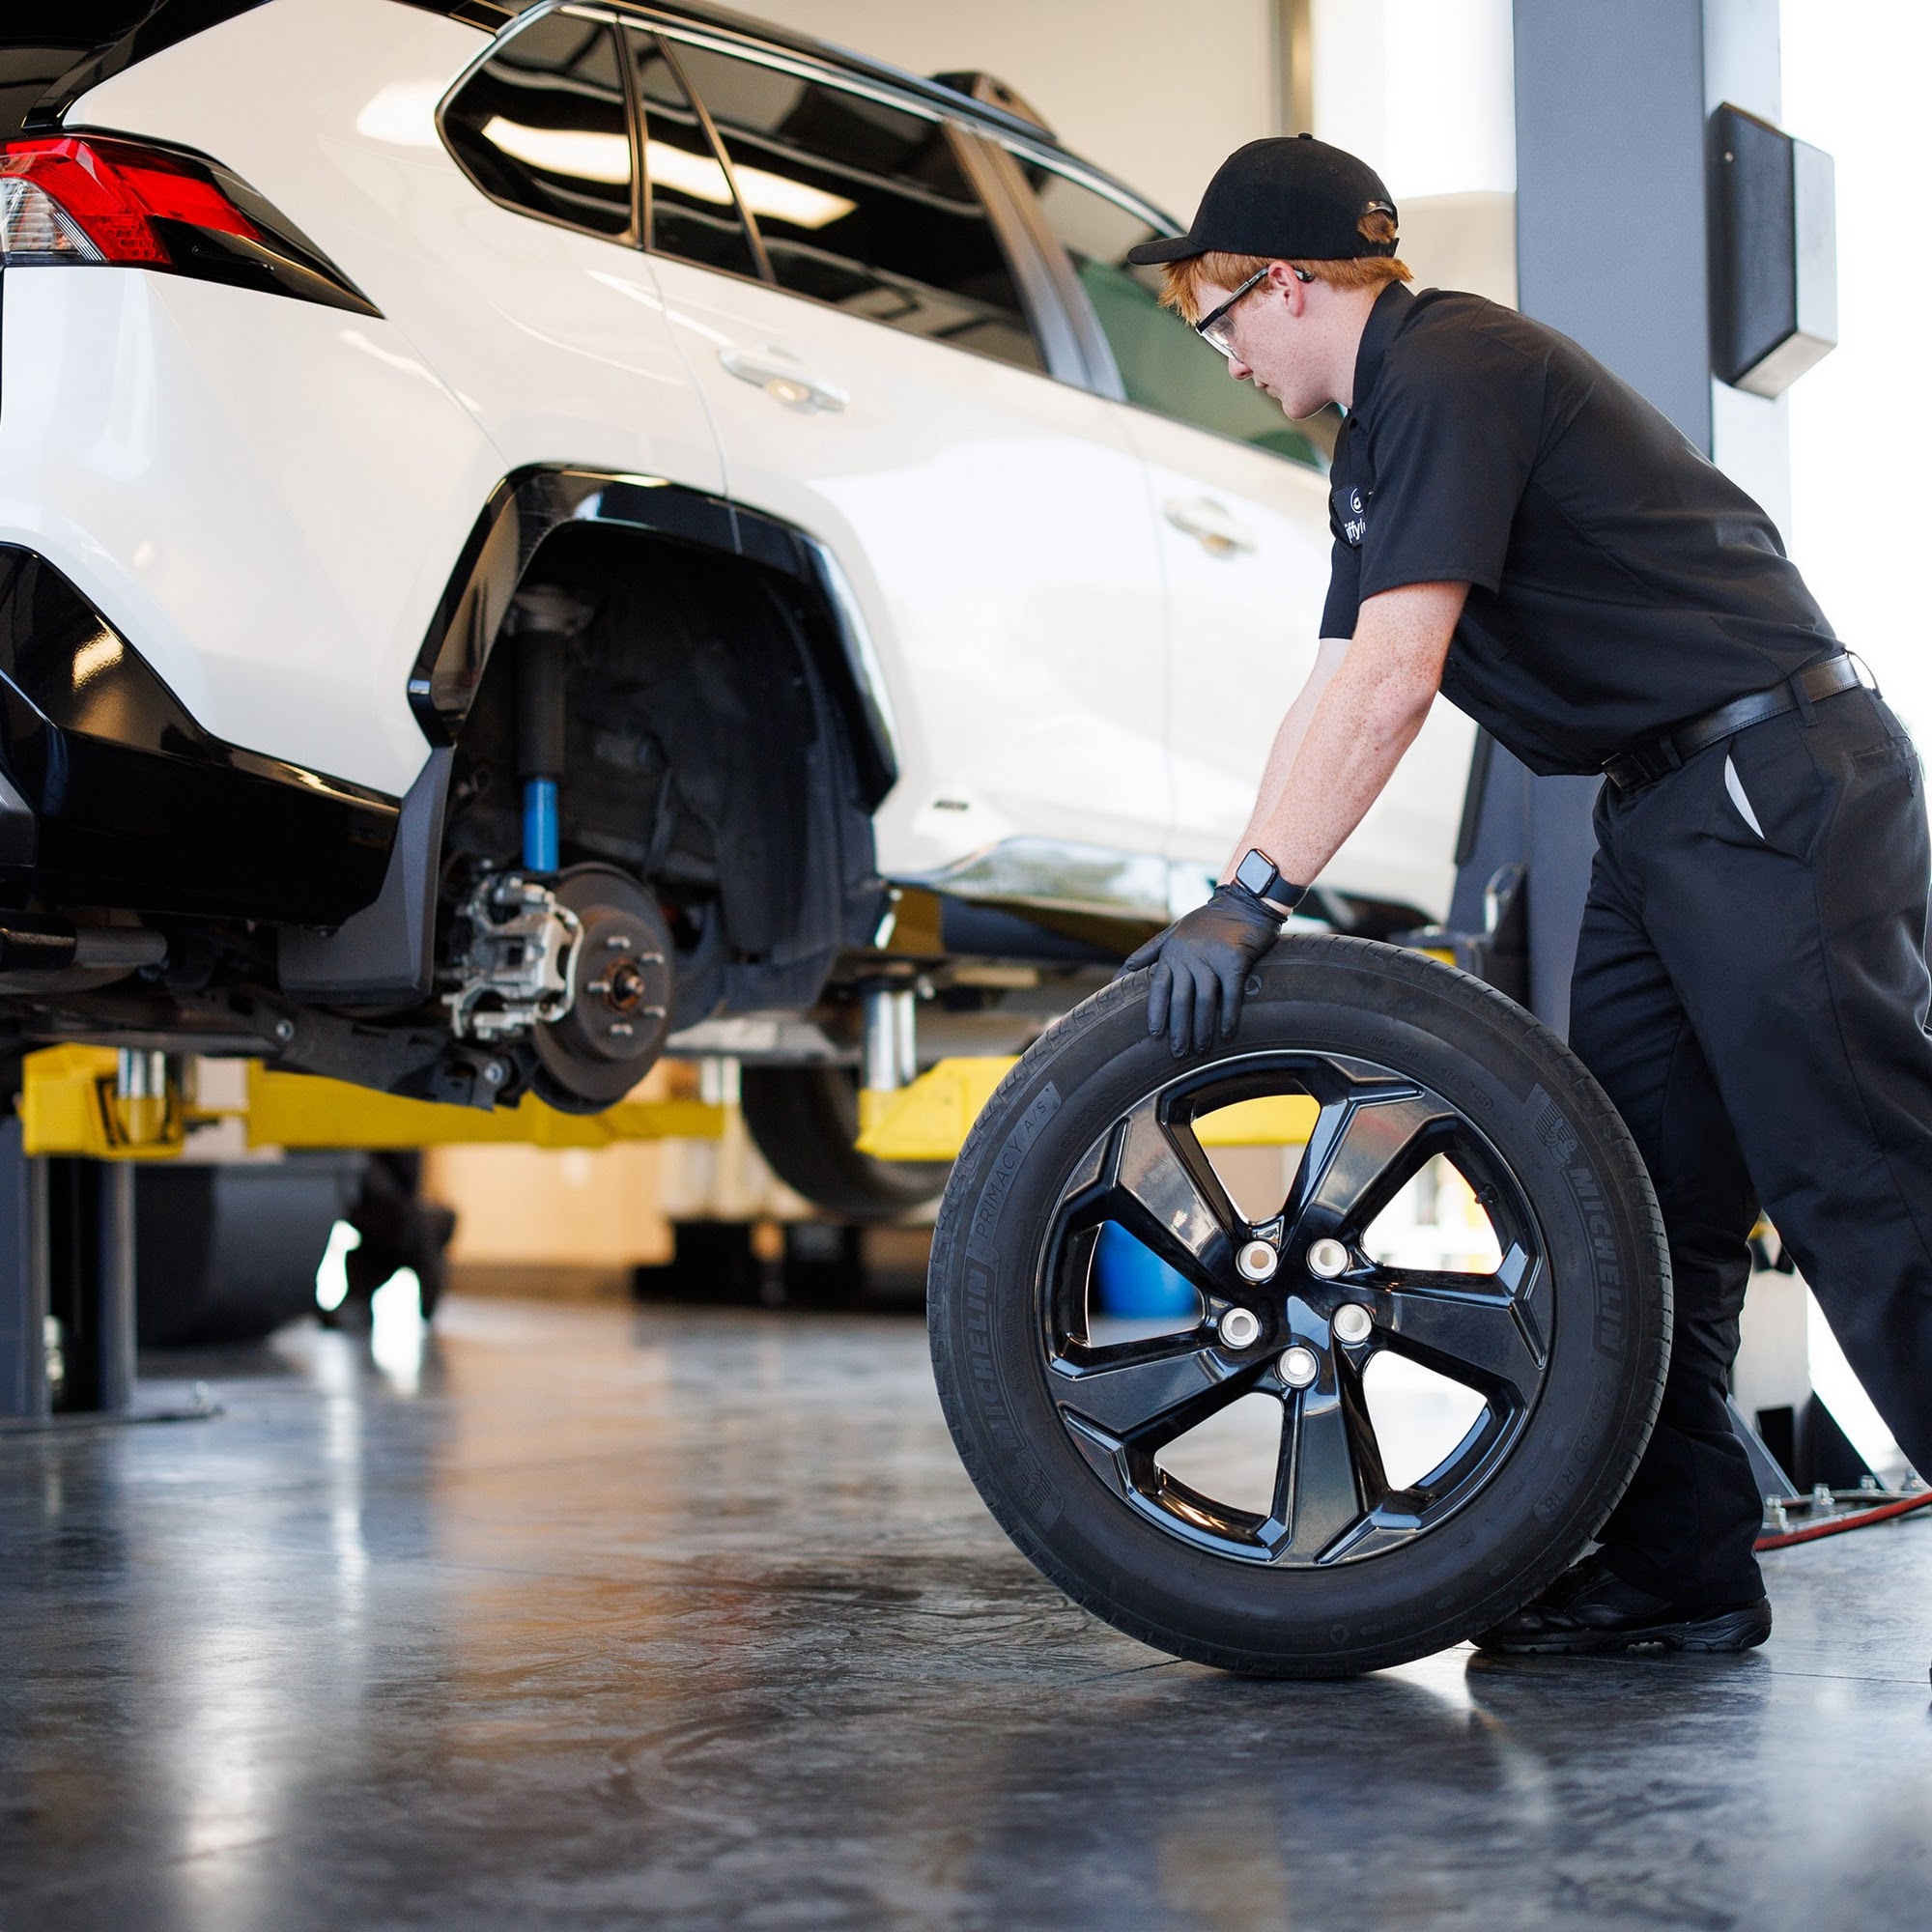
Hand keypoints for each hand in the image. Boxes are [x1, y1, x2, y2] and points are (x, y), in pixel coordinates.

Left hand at [1119, 883, 1284, 1055]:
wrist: (1243, 902)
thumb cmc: (1207, 921)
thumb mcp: (1173, 932)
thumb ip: (1148, 953)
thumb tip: (1121, 972)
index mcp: (1172, 953)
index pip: (1159, 988)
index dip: (1156, 1012)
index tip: (1154, 1034)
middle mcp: (1188, 957)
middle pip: (1180, 1000)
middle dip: (1178, 1029)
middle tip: (1177, 1052)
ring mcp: (1212, 959)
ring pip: (1204, 1001)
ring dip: (1202, 1029)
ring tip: (1201, 1050)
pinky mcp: (1235, 961)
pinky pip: (1230, 994)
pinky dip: (1228, 1016)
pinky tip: (1226, 1034)